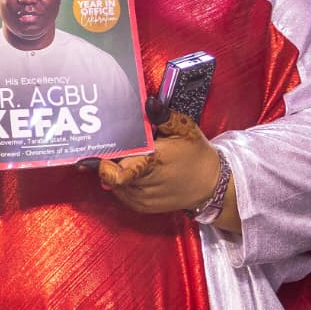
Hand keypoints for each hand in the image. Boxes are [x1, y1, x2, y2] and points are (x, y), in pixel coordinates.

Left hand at [96, 110, 223, 214]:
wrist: (210, 184)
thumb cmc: (196, 154)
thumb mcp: (184, 129)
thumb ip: (163, 116)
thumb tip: (149, 103)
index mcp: (152, 163)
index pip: (115, 173)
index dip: (102, 162)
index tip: (100, 149)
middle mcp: (144, 185)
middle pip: (109, 174)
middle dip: (110, 160)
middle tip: (119, 147)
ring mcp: (141, 198)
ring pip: (111, 184)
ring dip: (115, 171)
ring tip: (131, 158)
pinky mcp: (141, 206)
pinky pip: (120, 192)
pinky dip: (122, 181)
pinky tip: (135, 170)